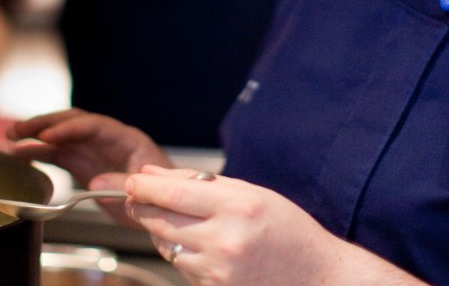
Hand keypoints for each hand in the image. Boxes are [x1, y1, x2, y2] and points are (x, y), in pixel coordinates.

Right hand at [6, 108, 172, 224]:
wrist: (167, 209)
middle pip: (73, 123)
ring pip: (62, 138)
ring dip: (36, 137)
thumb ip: (123, 185)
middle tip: (18, 129)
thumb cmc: (164, 197)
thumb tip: (95, 183)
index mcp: (128, 139)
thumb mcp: (149, 192)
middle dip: (45, 124)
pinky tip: (22, 156)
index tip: (47, 136)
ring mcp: (95, 152)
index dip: (69, 128)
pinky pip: (60, 156)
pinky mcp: (86, 166)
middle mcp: (108, 141)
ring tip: (11, 139)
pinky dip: (41, 155)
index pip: (94, 125)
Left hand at [125, 166, 423, 285]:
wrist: (317, 278)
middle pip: (159, 220)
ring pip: (166, 244)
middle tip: (136, 197)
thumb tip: (152, 174)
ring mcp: (218, 269)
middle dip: (142, 206)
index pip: (170, 193)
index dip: (142, 186)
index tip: (131, 180)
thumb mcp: (251, 193)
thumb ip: (200, 183)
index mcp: (237, 207)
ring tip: (188, 223)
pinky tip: (205, 247)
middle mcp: (225, 239)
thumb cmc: (289, 232)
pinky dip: (183, 253)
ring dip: (164, 231)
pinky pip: (181, 266)